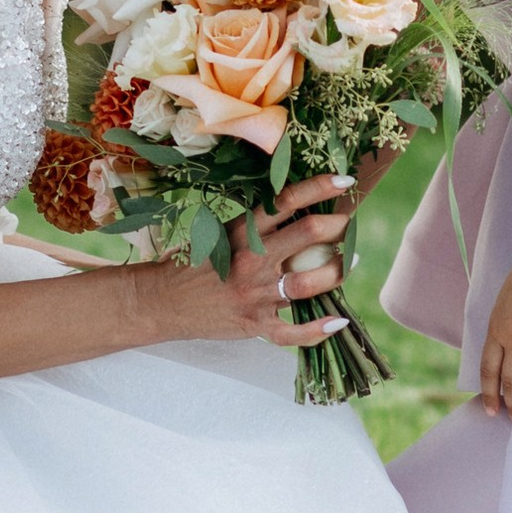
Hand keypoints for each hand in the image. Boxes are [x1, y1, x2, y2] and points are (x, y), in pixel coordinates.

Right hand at [187, 174, 353, 350]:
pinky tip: (338, 322)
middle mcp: (252, 259)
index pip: (287, 200)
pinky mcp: (254, 323)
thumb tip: (298, 211)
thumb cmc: (194, 264)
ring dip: (336, 272)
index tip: (345, 180)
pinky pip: (292, 332)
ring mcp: (255, 294)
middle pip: (308, 235)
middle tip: (348, 227)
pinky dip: (318, 330)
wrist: (162, 301)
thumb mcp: (220, 235)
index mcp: (244, 232)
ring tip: (348, 264)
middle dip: (339, 228)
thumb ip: (256, 227)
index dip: (320, 188)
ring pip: (309, 282)